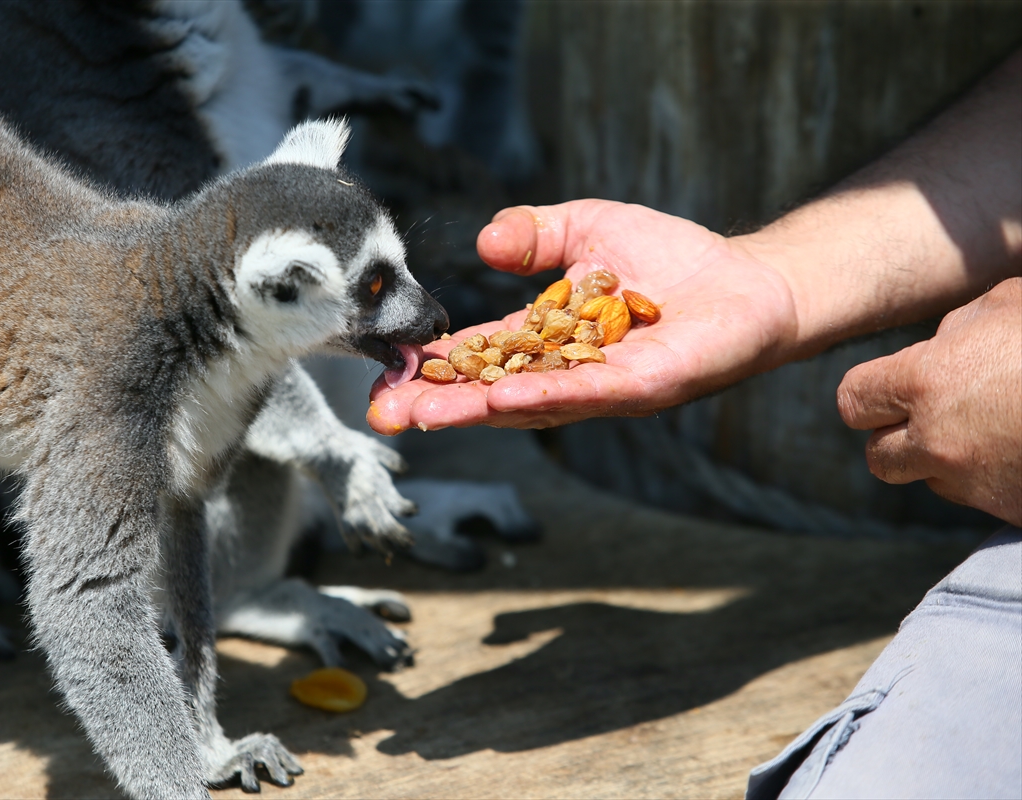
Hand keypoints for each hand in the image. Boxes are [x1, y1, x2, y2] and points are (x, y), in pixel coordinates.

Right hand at [368, 200, 800, 432]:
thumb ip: (533, 232)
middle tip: (384, 415)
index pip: (475, 358)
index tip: (384, 380)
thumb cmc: (668, 257)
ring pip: (528, 404)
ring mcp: (601, 388)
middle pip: (489, 394)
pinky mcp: (643, 388)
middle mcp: (564, 373)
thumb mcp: (585, 228)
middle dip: (436, 405)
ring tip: (425, 413)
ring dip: (474, 411)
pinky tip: (502, 401)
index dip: (429, 370)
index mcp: (542, 340)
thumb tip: (483, 242)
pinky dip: (542, 399)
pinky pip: (586, 395)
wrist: (747, 277)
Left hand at [838, 278, 1021, 525]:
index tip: (895, 386)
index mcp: (926, 383)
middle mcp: (940, 441)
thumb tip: (939, 344)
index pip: (854, 401)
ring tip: (997, 428)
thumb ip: (961, 326)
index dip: (872, 394)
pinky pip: (987, 501)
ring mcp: (979, 485)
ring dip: (949, 461)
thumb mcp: (1010, 305)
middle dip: (898, 438)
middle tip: (934, 416)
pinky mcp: (1014, 511)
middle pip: (878, 458)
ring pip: (934, 483)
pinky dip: (998, 481)